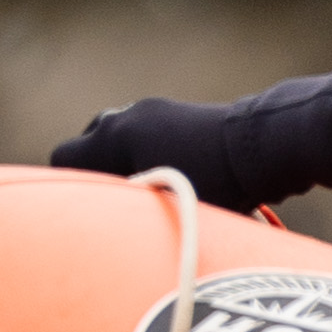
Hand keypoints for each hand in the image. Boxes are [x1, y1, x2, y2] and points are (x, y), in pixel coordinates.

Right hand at [44, 97, 268, 192]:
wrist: (267, 145)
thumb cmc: (219, 182)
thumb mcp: (165, 205)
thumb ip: (125, 207)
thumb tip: (101, 221)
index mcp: (114, 136)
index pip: (64, 159)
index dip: (76, 186)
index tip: (97, 208)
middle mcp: (128, 117)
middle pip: (92, 146)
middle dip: (103, 174)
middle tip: (127, 202)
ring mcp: (155, 110)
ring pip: (121, 139)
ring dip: (129, 162)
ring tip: (155, 190)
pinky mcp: (180, 112)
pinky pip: (149, 134)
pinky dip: (153, 154)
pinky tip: (181, 176)